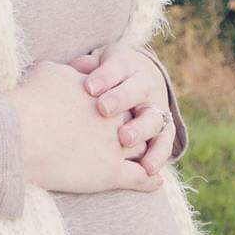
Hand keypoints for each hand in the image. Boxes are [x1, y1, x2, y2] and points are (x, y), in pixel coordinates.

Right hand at [0, 59, 165, 195]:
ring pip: (142, 150)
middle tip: (132, 137)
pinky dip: (149, 180)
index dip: (120, 107)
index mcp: (102, 93)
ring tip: (148, 161)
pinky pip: (140, 177)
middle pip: (136, 122)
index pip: (122, 98)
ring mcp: (115, 146)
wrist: (17, 136)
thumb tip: (72, 68)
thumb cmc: (27, 102)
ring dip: (146, 155)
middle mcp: (113, 117)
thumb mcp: (48, 72)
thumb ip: (67, 69)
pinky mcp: (111, 173)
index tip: (113, 114)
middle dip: (136, 129)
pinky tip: (155, 181)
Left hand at [66, 36, 176, 176]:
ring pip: (153, 118)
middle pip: (137, 90)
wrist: (136, 81)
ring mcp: (156, 108)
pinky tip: (147, 169)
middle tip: (104, 109)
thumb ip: (84, 69)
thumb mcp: (94, 65)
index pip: (116, 68)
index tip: (88, 87)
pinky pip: (164, 143)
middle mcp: (146, 85)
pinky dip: (158, 156)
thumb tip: (70, 71)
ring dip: (140, 129)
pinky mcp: (163, 131)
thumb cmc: (104, 75)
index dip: (104, 77)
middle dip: (121, 99)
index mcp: (127, 65)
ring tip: (125, 139)